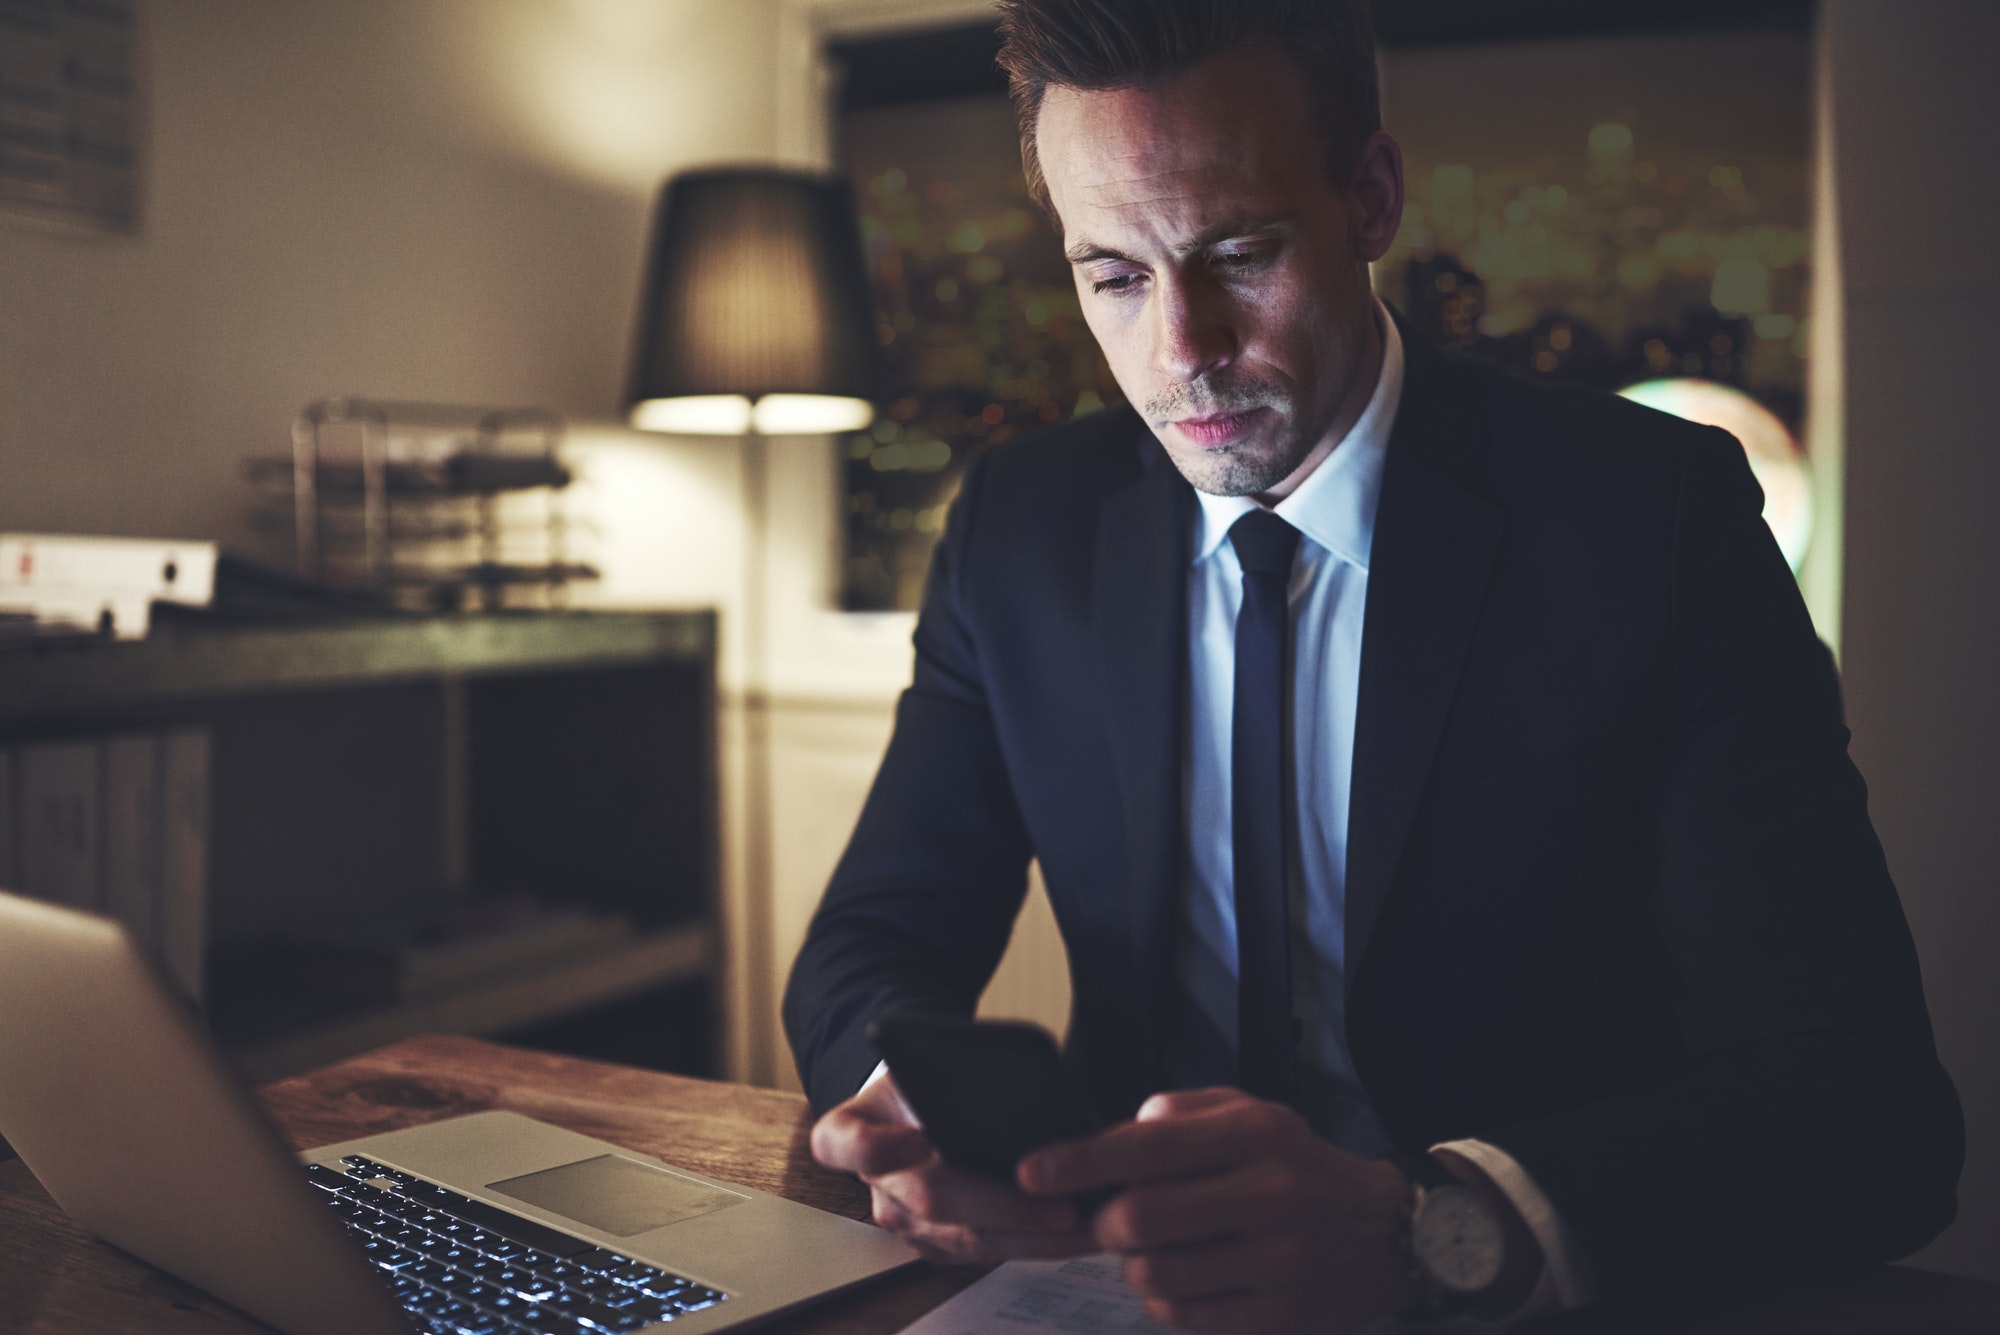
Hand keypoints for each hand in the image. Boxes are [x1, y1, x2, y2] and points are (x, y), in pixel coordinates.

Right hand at [807, 1065, 1095, 1263]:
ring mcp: (902, 1220)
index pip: (849, 1144)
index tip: (922, 1139)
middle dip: (1002, 1206)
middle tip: (1058, 1206)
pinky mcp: (934, 1245)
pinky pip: (984, 1255)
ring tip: (1087, 1223)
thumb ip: (956, 1071)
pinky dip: (1035, 1246)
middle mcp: (873, 1183)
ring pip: (965, 1239)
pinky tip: (1078, 1233)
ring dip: (1032, 1237)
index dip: (880, 1147)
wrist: (916, 1102)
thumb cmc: (926, 1077)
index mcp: (851, 1129)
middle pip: (929, 1199)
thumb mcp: (929, 1058)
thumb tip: (1019, 1089)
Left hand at [1018, 1088, 1419, 1333]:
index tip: (1032, 1174)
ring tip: (1157, 1250)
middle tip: (1112, 1220)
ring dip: (1135, 1265)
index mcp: (1256, 1136)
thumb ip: (1178, 1112)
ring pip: (1154, 1276)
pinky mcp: (1279, 1320)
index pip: (1147, 1148)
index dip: (1078, 1163)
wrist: (1387, 1232)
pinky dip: (1166, 1300)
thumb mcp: (1251, 1113)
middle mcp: (1270, 1195)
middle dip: (1105, 1223)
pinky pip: (1184, 1318)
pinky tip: (1189, 1278)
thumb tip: (1117, 1134)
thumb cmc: (1298, 1165)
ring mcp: (1278, 1264)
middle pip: (1138, 1220)